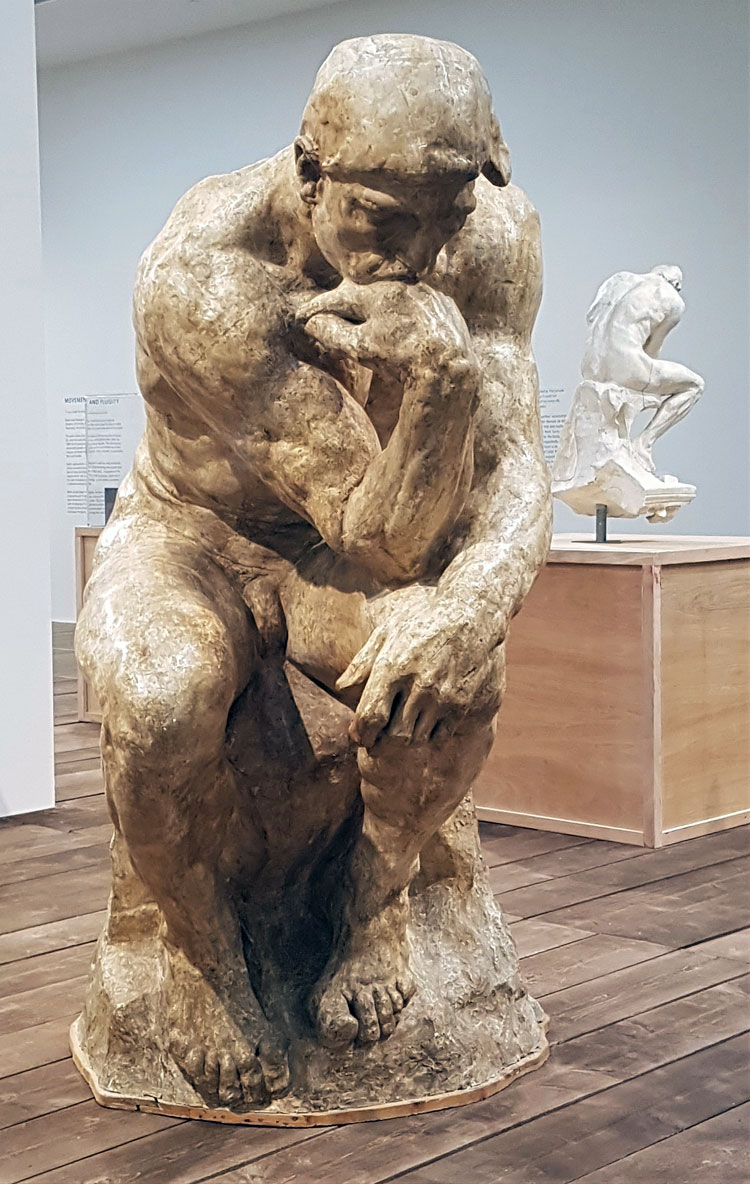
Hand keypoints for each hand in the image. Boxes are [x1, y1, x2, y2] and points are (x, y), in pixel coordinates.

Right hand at [298, 278, 476, 387]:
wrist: (448, 367)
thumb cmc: (400, 358)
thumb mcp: (360, 348)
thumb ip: (334, 333)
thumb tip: (312, 323)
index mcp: (378, 293)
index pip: (339, 300)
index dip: (317, 310)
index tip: (302, 317)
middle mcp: (402, 285)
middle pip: (365, 295)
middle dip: (345, 306)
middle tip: (325, 316)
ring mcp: (427, 294)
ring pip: (392, 299)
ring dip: (375, 309)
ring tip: (364, 324)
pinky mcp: (445, 308)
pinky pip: (418, 307)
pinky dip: (404, 315)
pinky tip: (401, 327)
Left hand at [336, 586, 502, 747]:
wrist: (472, 614)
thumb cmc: (422, 621)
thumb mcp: (386, 632)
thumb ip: (362, 663)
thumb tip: (341, 688)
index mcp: (394, 668)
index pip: (371, 717)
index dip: (361, 735)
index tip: (359, 735)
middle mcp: (419, 686)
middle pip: (393, 736)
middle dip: (379, 744)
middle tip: (375, 740)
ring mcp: (444, 697)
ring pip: (415, 739)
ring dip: (402, 739)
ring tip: (398, 727)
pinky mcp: (462, 704)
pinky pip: (438, 737)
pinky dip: (426, 736)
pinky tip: (422, 722)